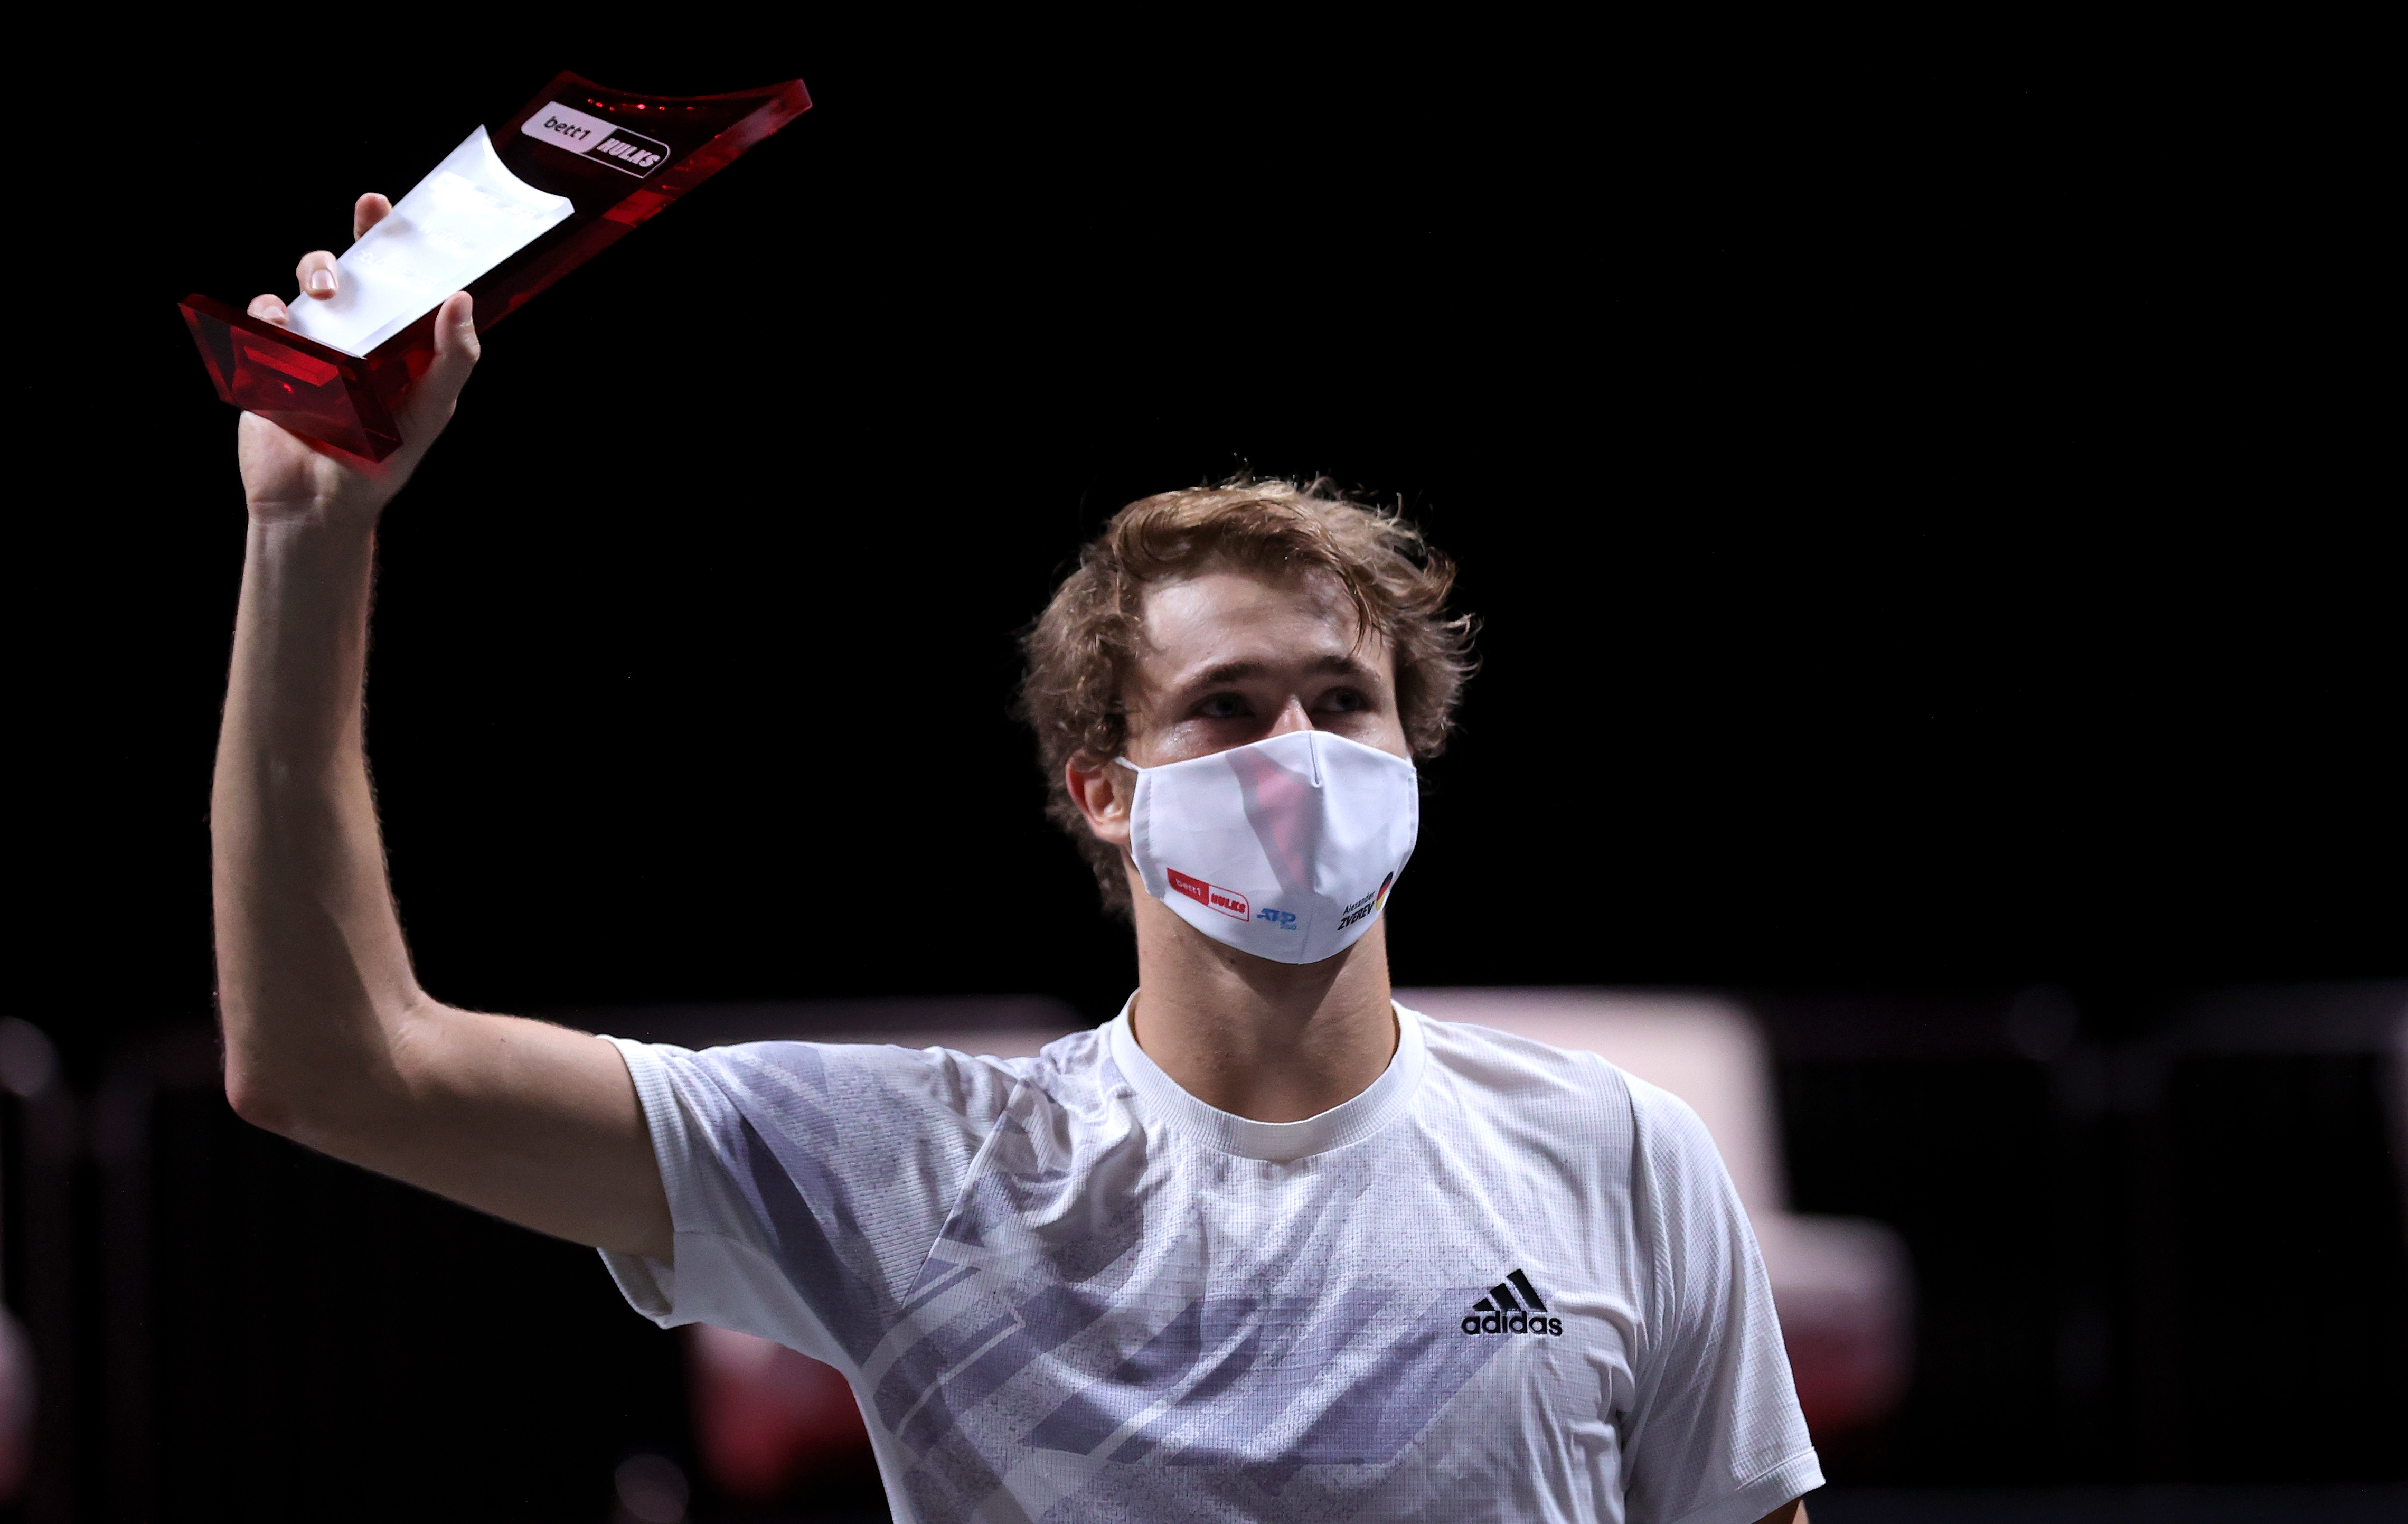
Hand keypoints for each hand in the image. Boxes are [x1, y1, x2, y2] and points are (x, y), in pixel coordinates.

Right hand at [238, 193, 481, 527]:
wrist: (321, 503)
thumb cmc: (382, 461)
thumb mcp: (431, 409)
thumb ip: (452, 358)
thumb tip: (461, 301)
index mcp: (393, 341)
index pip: (394, 282)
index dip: (387, 241)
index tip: (382, 209)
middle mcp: (351, 336)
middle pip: (343, 273)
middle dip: (343, 251)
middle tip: (350, 247)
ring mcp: (308, 345)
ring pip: (303, 288)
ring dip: (314, 280)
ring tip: (326, 300)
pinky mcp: (268, 361)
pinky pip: (262, 320)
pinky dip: (272, 320)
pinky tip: (287, 339)